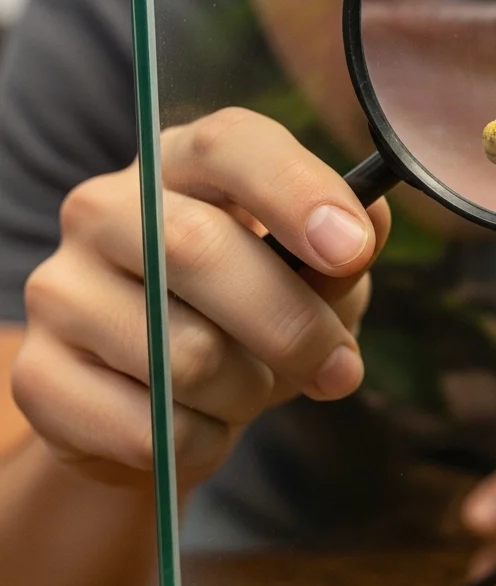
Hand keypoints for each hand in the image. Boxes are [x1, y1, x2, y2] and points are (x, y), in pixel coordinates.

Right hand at [11, 107, 388, 487]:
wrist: (163, 399)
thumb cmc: (250, 313)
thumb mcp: (309, 273)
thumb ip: (341, 250)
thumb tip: (367, 229)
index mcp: (182, 163)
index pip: (230, 144)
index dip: (296, 191)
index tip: (353, 249)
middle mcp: (105, 208)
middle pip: (197, 248)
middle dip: (293, 324)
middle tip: (341, 370)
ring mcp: (60, 288)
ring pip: (182, 354)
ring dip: (249, 391)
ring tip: (254, 387)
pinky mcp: (37, 374)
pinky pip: (148, 428)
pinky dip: (204, 440)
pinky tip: (204, 423)